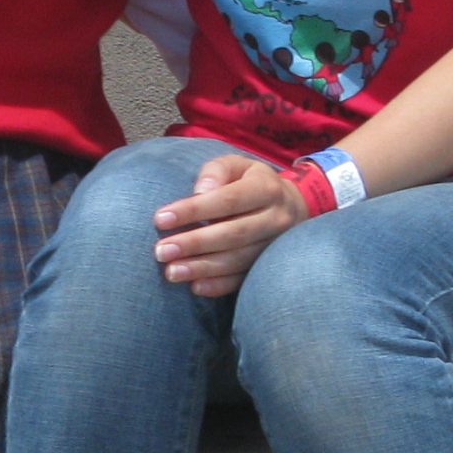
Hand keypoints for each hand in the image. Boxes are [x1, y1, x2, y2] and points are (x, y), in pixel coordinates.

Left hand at [151, 149, 309, 298]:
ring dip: (202, 268)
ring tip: (171, 272)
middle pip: (233, 233)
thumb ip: (216, 171)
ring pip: (238, 260)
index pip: (227, 200)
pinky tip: (195, 286)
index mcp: (266, 189)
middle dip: (194, 243)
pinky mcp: (269, 265)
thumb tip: (199, 191)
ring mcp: (275, 246)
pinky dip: (219, 285)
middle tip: (161, 251)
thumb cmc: (250, 182)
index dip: (193, 210)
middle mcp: (275, 219)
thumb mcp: (237, 165)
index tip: (160, 219)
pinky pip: (245, 279)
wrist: (292, 207)